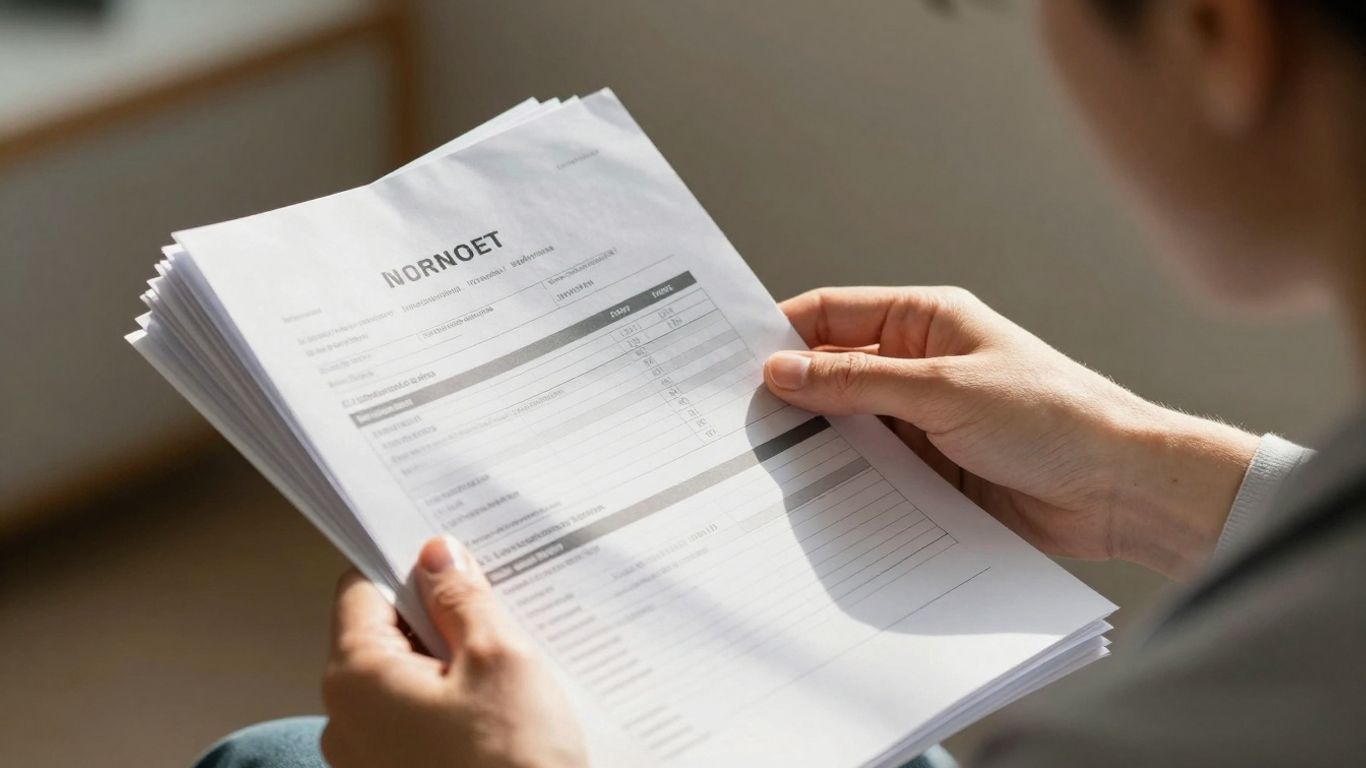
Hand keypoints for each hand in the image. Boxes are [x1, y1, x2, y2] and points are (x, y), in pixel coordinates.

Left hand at [321, 537, 587, 767]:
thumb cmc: (512, 767)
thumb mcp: (498, 658)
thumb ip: (461, 598)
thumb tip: (437, 556)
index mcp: (355, 678)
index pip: (361, 588)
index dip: (408, 565)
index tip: (453, 558)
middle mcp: (346, 721)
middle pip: (384, 635)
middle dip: (440, 618)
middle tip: (498, 615)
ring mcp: (369, 760)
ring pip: (406, 681)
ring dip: (453, 666)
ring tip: (509, 671)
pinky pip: (417, 724)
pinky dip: (454, 709)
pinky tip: (502, 713)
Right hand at [762, 286, 1258, 580]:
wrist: (1120, 490)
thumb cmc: (1052, 417)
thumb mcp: (944, 391)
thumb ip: (857, 382)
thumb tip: (780, 370)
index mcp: (927, 321)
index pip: (835, 314)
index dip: (783, 334)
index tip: (731, 360)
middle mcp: (920, 366)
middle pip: (835, 373)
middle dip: (792, 395)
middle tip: (736, 422)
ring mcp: (925, 421)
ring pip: (850, 427)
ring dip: (817, 444)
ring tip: (763, 465)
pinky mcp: (933, 471)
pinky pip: (874, 472)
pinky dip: (846, 482)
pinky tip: (814, 499)